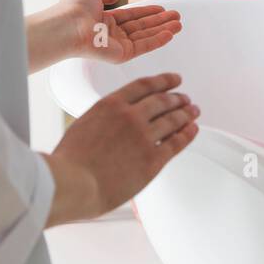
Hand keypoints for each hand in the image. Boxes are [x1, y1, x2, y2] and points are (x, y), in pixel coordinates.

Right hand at [43, 73, 198, 225]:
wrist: (72, 183)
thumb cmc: (69, 161)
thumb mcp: (82, 126)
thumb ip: (102, 120)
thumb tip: (109, 122)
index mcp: (111, 104)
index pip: (144, 85)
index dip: (163, 81)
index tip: (174, 80)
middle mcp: (130, 116)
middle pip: (162, 101)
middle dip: (177, 98)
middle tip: (186, 98)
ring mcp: (143, 136)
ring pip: (172, 119)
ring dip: (186, 113)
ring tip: (194, 111)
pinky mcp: (152, 159)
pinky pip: (176, 142)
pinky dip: (187, 134)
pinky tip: (193, 130)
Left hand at [56, 0, 181, 64]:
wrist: (68, 25)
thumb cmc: (73, 9)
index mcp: (104, 21)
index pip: (131, 16)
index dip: (147, 12)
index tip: (162, 8)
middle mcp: (111, 34)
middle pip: (141, 27)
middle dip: (160, 21)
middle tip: (177, 16)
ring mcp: (117, 46)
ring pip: (145, 36)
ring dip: (163, 30)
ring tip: (179, 23)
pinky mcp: (121, 55)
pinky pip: (143, 46)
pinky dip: (158, 40)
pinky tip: (171, 34)